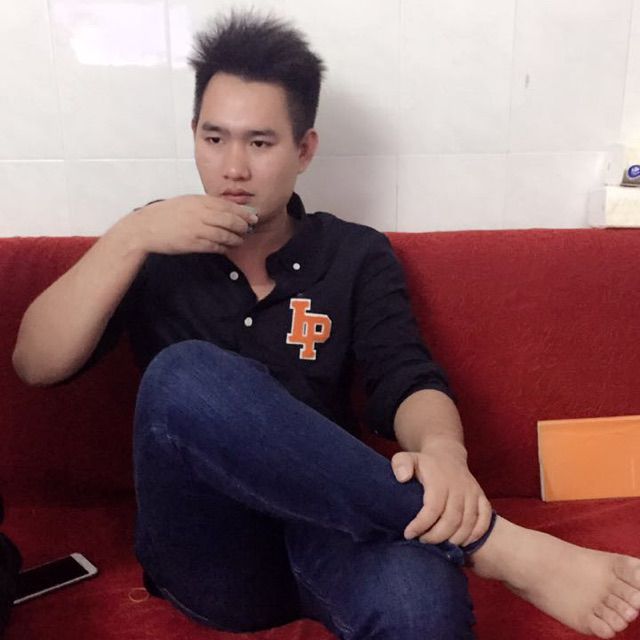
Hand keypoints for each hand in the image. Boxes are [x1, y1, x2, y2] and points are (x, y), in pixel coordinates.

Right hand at [126, 195, 257, 254]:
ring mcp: (197, 229)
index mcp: (199, 201)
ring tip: (240, 240)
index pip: (228, 206)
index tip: (252, 216)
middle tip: (249, 229)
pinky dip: (224, 247)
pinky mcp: (193, 243)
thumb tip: (226, 209)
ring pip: (225, 235)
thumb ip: (205, 204)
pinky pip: (215, 246)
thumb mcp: (187, 202)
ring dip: (236, 239)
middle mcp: (200, 214)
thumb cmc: (166, 214)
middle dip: (243, 226)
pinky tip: (227, 248)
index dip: (243, 212)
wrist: (146, 227)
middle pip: (230, 220)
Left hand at [391, 440, 492, 546]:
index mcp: (439, 480)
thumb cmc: (424, 463)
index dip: (421, 525)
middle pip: (452, 520)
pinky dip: (476, 534)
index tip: (409, 534)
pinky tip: (463, 543)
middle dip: (436, 536)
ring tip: (439, 546)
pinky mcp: (482, 497)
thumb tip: (402, 478)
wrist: (447, 455)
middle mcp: (459, 487)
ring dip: (455, 539)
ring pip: (469, 523)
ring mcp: (472, 492)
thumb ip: (401, 464)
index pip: (433, 508)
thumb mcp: (407, 458)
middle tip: (423, 541)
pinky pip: (485, 519)